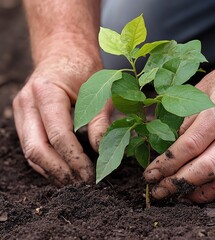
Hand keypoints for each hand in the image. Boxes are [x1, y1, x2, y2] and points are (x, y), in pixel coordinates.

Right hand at [13, 51, 110, 185]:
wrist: (64, 51)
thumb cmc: (85, 68)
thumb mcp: (100, 91)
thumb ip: (100, 122)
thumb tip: (101, 152)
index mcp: (46, 91)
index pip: (58, 135)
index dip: (74, 159)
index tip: (90, 175)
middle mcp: (27, 102)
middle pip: (36, 148)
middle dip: (59, 171)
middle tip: (82, 184)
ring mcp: (21, 110)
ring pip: (30, 151)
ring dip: (52, 170)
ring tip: (74, 182)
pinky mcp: (23, 117)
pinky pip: (31, 145)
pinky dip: (46, 162)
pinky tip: (63, 170)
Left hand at [144, 56, 214, 202]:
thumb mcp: (203, 88)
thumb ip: (184, 117)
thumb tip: (166, 144)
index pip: (188, 146)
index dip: (166, 164)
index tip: (151, 174)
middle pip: (206, 168)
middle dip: (178, 184)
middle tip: (161, 191)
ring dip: (200, 194)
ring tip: (182, 196)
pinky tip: (210, 194)